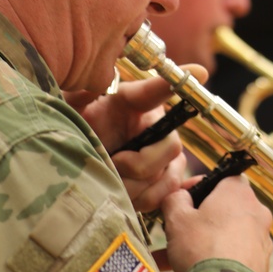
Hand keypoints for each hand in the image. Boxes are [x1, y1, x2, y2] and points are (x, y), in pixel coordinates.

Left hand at [68, 75, 186, 213]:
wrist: (73, 170)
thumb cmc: (74, 135)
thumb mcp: (73, 114)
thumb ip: (83, 97)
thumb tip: (95, 80)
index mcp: (133, 103)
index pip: (158, 89)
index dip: (181, 79)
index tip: (199, 72)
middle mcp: (155, 125)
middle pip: (170, 145)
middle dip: (139, 164)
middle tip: (113, 165)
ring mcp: (164, 155)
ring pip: (167, 175)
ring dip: (136, 186)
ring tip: (112, 182)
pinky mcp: (162, 180)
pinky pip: (165, 194)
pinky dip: (143, 199)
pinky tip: (125, 196)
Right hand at [162, 175, 272, 271]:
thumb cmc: (202, 248)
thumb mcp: (177, 218)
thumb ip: (174, 199)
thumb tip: (177, 196)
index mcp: (238, 192)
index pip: (220, 178)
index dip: (198, 187)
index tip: (181, 200)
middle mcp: (256, 211)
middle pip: (223, 209)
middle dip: (198, 220)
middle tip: (177, 231)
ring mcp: (262, 239)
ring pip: (227, 234)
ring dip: (204, 242)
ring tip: (174, 259)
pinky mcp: (262, 264)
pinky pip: (235, 255)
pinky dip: (217, 260)